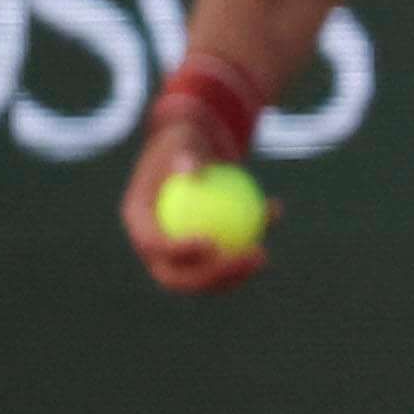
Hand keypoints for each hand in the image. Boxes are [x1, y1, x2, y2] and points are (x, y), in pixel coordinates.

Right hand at [119, 120, 275, 294]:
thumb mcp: (184, 137)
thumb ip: (185, 154)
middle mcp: (151, 242)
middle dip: (208, 277)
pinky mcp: (200, 249)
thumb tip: (191, 171)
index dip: (177, 252)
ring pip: (202, 277)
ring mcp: (175, 250)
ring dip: (233, 274)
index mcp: (137, 218)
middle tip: (242, 259)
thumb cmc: (187, 138)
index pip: (151, 244)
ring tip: (261, 256)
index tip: (211, 244)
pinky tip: (275, 220)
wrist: (195, 143)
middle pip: (174, 275)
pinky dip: (248, 246)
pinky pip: (224, 257)